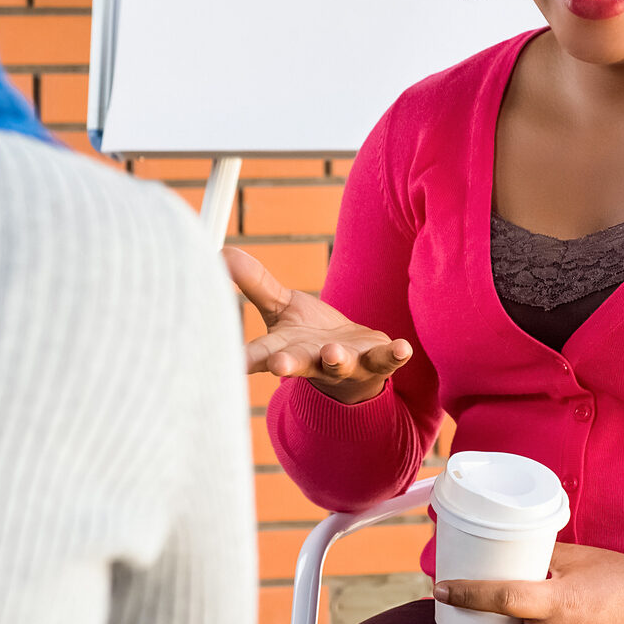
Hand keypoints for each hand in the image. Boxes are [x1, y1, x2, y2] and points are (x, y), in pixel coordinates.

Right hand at [226, 247, 411, 404]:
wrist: (354, 370)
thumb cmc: (309, 337)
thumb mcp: (281, 308)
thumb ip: (254, 283)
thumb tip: (220, 253)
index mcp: (285, 350)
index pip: (259, 354)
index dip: (243, 359)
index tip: (230, 364)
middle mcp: (313, 361)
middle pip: (298, 364)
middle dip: (288, 365)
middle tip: (277, 365)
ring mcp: (346, 364)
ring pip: (339, 364)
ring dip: (336, 359)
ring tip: (332, 353)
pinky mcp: (376, 361)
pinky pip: (386, 360)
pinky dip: (395, 355)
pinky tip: (403, 348)